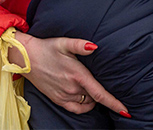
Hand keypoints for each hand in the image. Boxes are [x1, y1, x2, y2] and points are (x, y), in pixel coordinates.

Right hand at [8, 31, 129, 117]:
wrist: (26, 58)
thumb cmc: (46, 48)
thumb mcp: (64, 42)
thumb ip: (81, 45)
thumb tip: (95, 47)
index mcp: (77, 75)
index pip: (100, 94)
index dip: (114, 103)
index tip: (126, 110)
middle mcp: (72, 88)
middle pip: (94, 96)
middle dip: (102, 94)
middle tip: (101, 81)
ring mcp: (64, 96)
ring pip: (87, 103)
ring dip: (93, 98)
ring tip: (92, 87)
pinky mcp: (57, 99)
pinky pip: (76, 109)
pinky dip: (84, 106)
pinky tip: (85, 99)